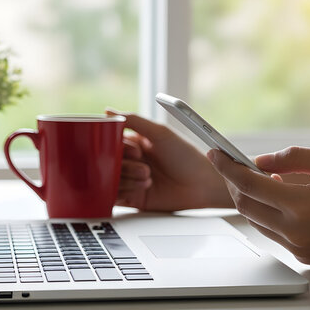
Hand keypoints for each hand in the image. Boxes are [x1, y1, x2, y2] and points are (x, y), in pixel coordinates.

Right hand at [107, 109, 232, 210]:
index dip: (121, 148)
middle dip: (126, 166)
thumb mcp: (160, 133)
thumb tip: (107, 112)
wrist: (202, 185)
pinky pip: (114, 196)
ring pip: (111, 179)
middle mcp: (132, 160)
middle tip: (146, 169)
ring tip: (149, 180)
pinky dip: (122, 193)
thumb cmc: (187, 156)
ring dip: (128, 180)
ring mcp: (132, 179)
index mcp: (136, 142)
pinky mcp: (134, 198)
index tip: (138, 152)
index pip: (113, 142)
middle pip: (110, 161)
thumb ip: (133, 120)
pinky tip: (139, 189)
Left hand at [207, 146, 309, 266]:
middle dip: (233, 183)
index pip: (249, 185)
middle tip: (233, 164)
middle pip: (245, 206)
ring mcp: (299, 248)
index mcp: (302, 206)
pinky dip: (268, 214)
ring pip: (256, 222)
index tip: (215, 153)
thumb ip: (296, 157)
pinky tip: (279, 198)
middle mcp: (296, 231)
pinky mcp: (304, 257)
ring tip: (260, 179)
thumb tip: (260, 161)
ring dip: (250, 200)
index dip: (228, 167)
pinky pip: (274, 234)